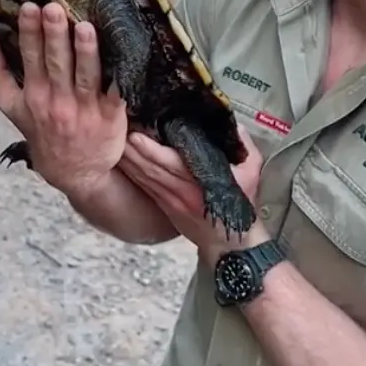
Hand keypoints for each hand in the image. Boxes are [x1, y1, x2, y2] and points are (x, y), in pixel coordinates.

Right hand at [0, 1, 127, 198]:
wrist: (77, 174)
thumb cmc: (45, 133)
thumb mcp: (13, 109)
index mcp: (33, 96)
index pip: (30, 59)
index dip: (29, 33)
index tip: (28, 7)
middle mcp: (57, 102)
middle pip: (56, 63)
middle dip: (54, 34)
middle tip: (53, 7)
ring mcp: (85, 110)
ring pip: (85, 76)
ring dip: (85, 51)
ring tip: (85, 27)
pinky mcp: (111, 116)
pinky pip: (115, 92)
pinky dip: (118, 75)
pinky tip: (122, 55)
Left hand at [119, 125, 268, 264]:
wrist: (231, 244)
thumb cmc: (240, 205)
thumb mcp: (250, 171)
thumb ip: (242, 144)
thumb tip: (230, 122)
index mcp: (199, 182)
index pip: (170, 163)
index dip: (151, 148)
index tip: (138, 131)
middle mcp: (179, 190)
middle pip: (149, 167)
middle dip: (132, 147)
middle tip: (118, 128)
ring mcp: (168, 199)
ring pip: (142, 175)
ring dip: (128, 158)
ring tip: (115, 139)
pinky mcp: (163, 205)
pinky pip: (143, 184)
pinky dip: (132, 171)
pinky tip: (122, 159)